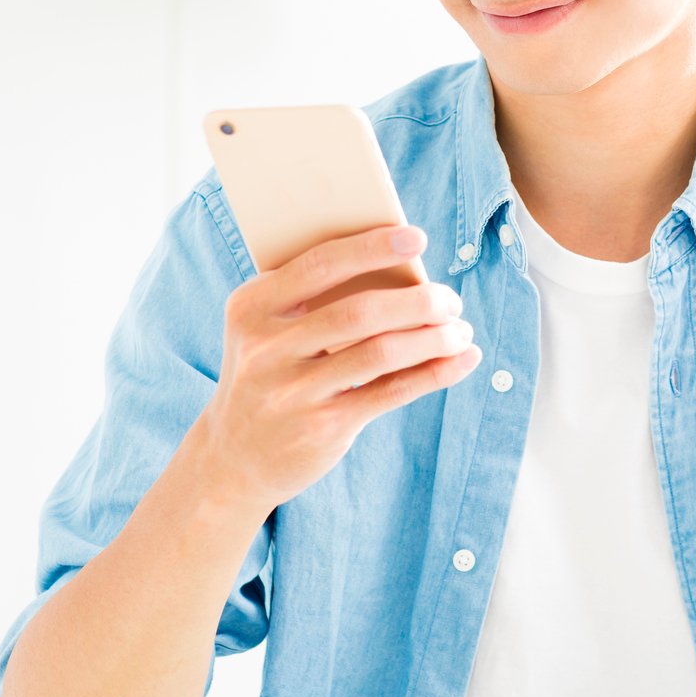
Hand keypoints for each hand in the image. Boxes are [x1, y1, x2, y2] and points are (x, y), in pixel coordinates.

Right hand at [196, 224, 482, 509]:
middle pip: (359, 312)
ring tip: (460, 330)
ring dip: (433, 338)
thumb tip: (402, 271)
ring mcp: (293, 392)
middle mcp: (266, 349)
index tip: (417, 238)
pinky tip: (462, 360)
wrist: (233, 458)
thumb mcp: (267, 330)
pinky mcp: (321, 428)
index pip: (319, 266)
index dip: (372, 248)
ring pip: (380, 352)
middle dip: (417, 302)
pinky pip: (391, 392)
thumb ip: (312, 298)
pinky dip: (435, 373)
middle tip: (450, 299)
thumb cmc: (268, 373)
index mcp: (251, 308)